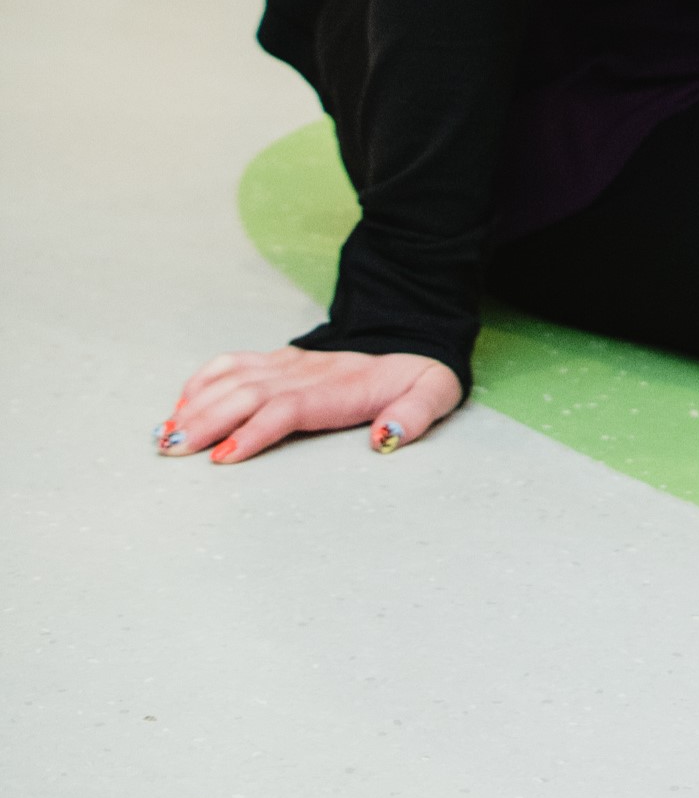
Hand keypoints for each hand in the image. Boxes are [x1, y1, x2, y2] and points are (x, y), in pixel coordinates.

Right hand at [157, 347, 463, 465]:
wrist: (412, 340)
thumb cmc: (418, 378)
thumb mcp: (435, 393)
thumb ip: (415, 414)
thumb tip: (387, 437)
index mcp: (340, 387)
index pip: (288, 407)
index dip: (256, 430)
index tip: (224, 457)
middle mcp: (306, 372)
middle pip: (248, 394)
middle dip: (207, 422)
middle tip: (173, 451)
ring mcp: (289, 363)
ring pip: (233, 379)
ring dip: (196, 405)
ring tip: (164, 436)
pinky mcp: (279, 360)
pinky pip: (234, 363)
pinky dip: (203, 380)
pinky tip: (180, 405)